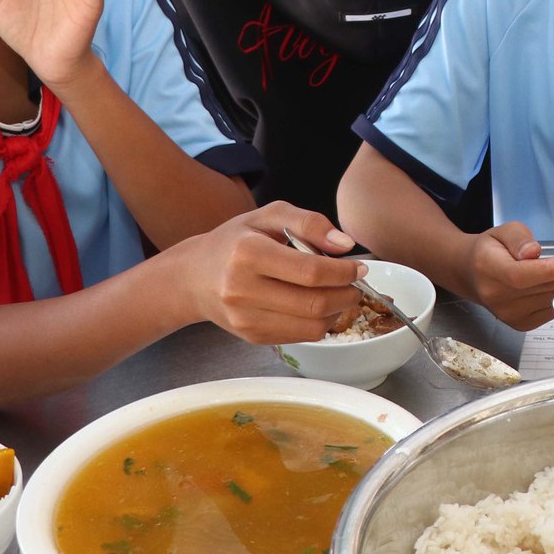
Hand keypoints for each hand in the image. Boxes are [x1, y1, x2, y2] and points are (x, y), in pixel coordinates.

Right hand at [173, 202, 364, 341]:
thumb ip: (310, 223)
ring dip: (338, 312)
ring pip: (311, 326)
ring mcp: (246, 318)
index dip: (344, 272)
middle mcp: (243, 290)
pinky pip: (300, 336)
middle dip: (347, 294)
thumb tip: (345, 245)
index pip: (311, 271)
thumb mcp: (269, 216)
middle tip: (356, 284)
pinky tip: (319, 306)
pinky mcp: (252, 336)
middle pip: (314, 303)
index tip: (359, 266)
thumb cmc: (236, 241)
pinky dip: (320, 323)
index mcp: (248, 253)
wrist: (193, 277)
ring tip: (341, 294)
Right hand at [469, 227, 553, 329]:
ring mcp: (510, 316)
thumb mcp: (502, 231)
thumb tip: (533, 252)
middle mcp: (499, 298)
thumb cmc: (490, 250)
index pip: (525, 275)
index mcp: (489, 270)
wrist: (472, 275)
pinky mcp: (522, 324)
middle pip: (547, 287)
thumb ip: (519, 238)